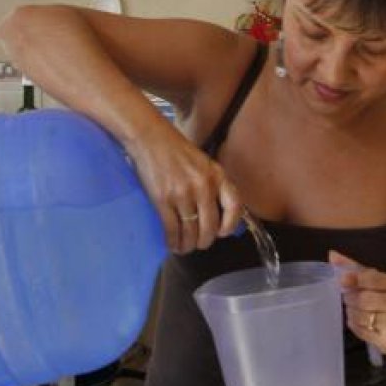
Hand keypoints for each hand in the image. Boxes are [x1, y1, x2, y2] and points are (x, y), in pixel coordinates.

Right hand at [125, 124, 242, 253]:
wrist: (151, 138)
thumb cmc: (176, 150)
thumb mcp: (204, 163)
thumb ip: (213, 184)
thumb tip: (217, 214)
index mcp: (217, 175)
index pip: (234, 207)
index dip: (230, 225)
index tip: (222, 233)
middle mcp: (203, 186)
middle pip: (210, 226)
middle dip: (205, 241)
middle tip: (199, 244)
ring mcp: (183, 194)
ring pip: (191, 231)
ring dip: (188, 245)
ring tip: (184, 247)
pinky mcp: (163, 200)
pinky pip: (173, 229)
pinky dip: (173, 241)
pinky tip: (172, 244)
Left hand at [332, 250, 385, 354]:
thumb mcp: (378, 280)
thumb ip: (355, 268)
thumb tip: (332, 255)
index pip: (373, 279)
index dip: (355, 279)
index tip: (342, 280)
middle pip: (363, 299)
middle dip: (350, 297)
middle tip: (348, 297)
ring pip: (360, 316)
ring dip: (350, 311)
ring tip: (353, 309)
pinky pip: (360, 330)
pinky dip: (353, 324)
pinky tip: (357, 320)